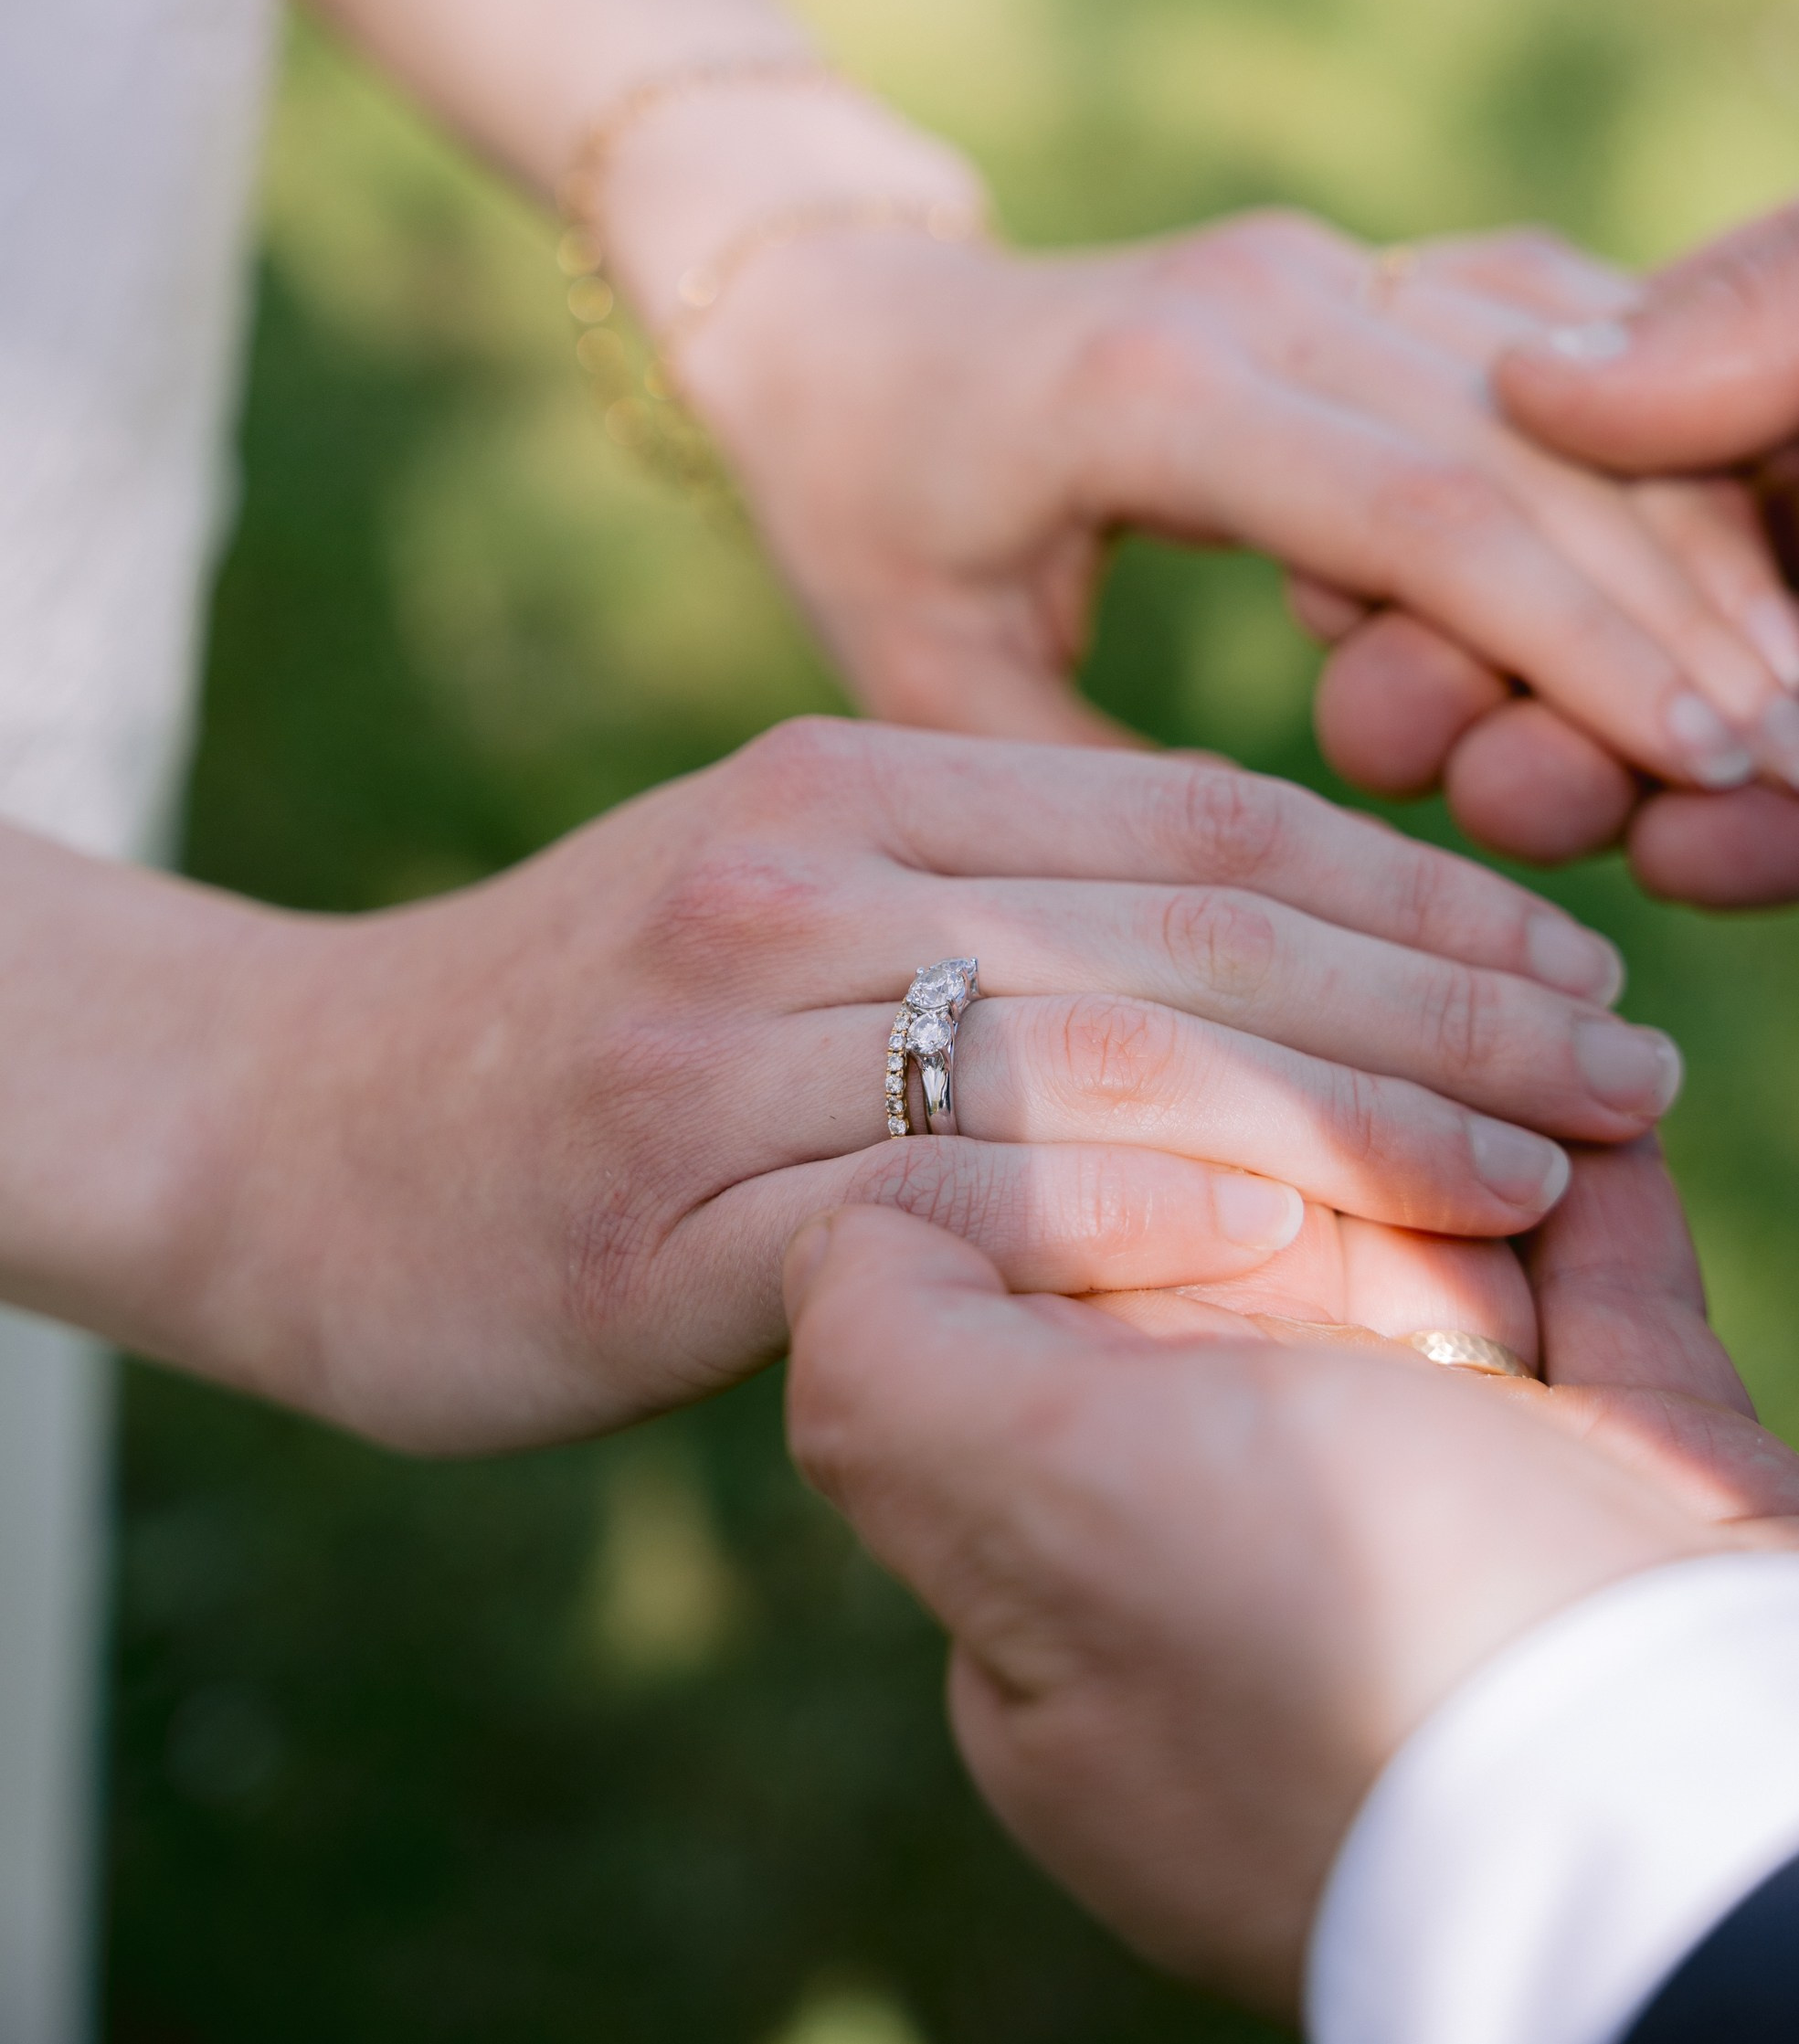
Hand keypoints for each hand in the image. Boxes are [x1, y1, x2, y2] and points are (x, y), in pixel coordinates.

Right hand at [46, 724, 1663, 1451]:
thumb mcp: (773, 897)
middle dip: (1441, 999)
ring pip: (1105, 1061)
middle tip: (1628, 1071)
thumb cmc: (566, 1026)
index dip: (1411, 885)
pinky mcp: (674, 1204)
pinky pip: (960, 1211)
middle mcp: (801, 863)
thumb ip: (980, 894)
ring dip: (1352, 1125)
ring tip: (1532, 1184)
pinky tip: (1305, 1273)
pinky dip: (1150, 1241)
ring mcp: (731, 1029)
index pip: (1196, 814)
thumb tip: (1249, 955)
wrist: (286, 1129)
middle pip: (1191, 926)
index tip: (1570, 959)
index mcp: (850, 768)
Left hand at [670, 196, 1798, 796]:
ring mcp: (1319, 261)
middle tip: (1798, 753)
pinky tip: (1732, 551)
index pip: (1430, 510)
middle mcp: (1262, 291)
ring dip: (1693, 529)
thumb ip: (1103, 791)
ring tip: (1785, 684)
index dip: (1589, 640)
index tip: (1713, 760)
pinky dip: (1645, 441)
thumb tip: (1297, 918)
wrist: (843, 324)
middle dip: (1690, 604)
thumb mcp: (937, 682)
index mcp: (1151, 390)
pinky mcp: (1356, 267)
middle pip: (1538, 445)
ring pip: (1570, 386)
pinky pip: (1542, 332)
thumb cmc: (870, 517)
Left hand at [784, 1139, 1798, 2022]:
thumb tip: (863, 1217)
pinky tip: (1598, 1134)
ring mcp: (1437, 1525)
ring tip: (1508, 1055)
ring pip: (1414, 1253)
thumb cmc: (1347, 1661)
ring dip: (1455, 1145)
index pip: (1042, 1284)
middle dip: (1298, 1149)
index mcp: (1080, 1573)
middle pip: (1234, 1251)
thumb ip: (884, 1362)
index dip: (1117, 1180)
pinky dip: (1593, 1204)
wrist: (1690, 1814)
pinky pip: (1585, 1300)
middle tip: (1373, 1102)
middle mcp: (1241, 1543)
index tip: (1220, 1172)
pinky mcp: (1612, 1493)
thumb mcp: (1039, 1515)